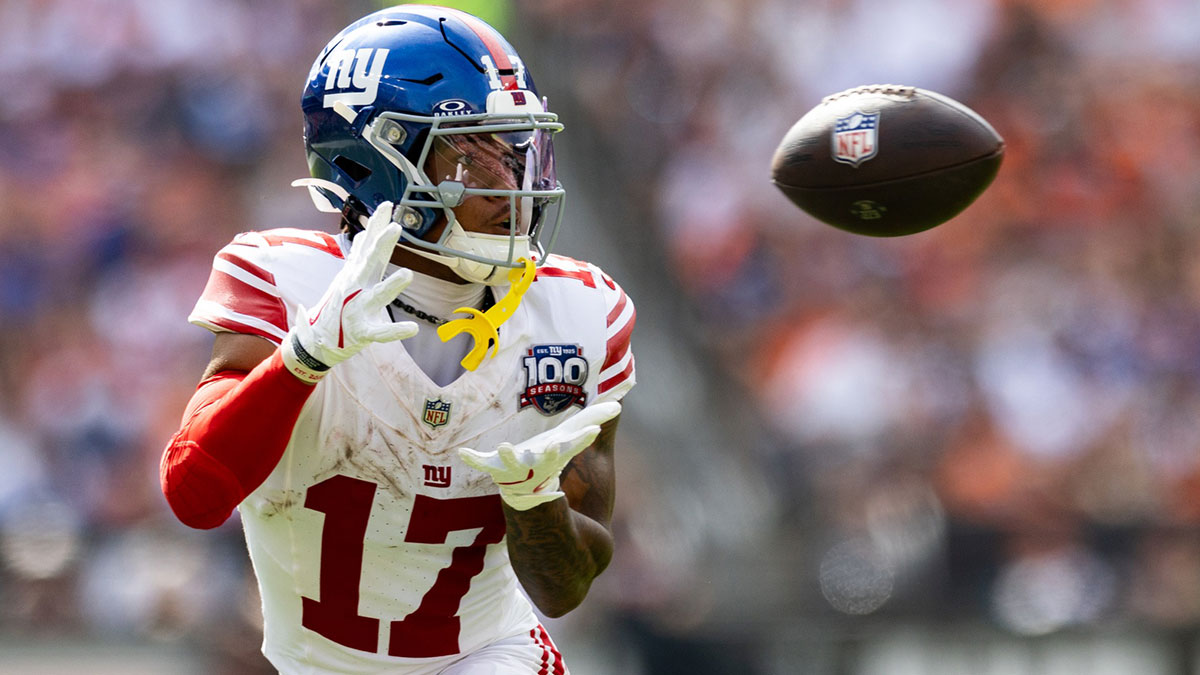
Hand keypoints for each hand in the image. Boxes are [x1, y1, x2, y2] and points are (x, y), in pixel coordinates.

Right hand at [281, 202, 417, 382]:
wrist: (317, 341)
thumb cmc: (337, 306)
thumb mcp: (346, 279)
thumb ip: (357, 257)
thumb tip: (364, 235)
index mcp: (357, 275)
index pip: (368, 245)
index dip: (377, 225)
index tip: (387, 204)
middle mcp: (357, 288)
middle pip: (371, 263)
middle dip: (382, 245)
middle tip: (395, 227)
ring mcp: (358, 309)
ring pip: (378, 296)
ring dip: (392, 286)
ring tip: (408, 275)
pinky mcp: (363, 332)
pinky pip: (381, 332)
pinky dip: (395, 331)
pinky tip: (412, 328)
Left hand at [459, 402, 621, 510]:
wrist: (526, 491)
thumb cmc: (549, 458)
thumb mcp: (569, 441)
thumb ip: (590, 422)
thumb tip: (618, 405)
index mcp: (554, 456)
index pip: (571, 447)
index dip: (581, 440)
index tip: (592, 430)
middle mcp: (536, 463)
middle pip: (542, 459)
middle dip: (546, 454)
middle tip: (552, 446)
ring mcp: (513, 467)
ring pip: (509, 462)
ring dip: (507, 455)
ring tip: (505, 446)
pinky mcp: (493, 467)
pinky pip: (481, 463)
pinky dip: (473, 459)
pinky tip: (463, 452)